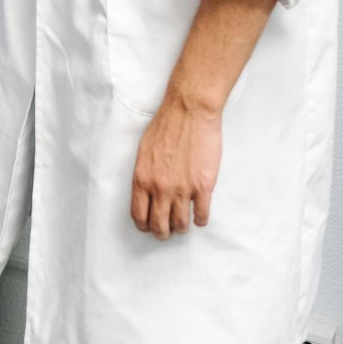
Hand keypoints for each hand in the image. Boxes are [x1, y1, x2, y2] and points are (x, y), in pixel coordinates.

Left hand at [130, 98, 222, 239]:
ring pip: (180, 224)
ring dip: (181, 227)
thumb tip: (147, 194)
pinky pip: (201, 215)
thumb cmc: (166, 126)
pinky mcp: (203, 186)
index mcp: (142, 179)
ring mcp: (182, 189)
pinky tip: (199, 215)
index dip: (144, 226)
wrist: (189, 111)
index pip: (139, 215)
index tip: (149, 227)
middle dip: (162, 232)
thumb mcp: (144, 151)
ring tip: (183, 224)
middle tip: (167, 231)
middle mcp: (160, 188)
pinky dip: (200, 219)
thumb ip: (145, 175)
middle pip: (159, 225)